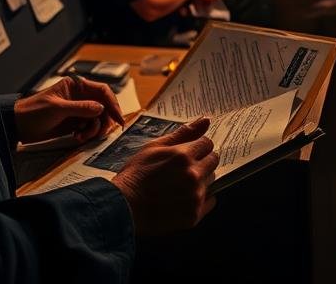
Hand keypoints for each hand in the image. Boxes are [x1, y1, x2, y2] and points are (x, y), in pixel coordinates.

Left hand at [14, 75, 123, 143]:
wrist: (18, 126)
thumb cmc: (33, 111)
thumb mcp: (58, 108)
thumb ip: (81, 108)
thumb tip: (101, 108)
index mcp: (76, 86)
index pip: (102, 91)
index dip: (113, 104)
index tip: (118, 118)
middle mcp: (80, 97)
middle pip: (103, 106)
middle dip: (104, 120)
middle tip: (101, 132)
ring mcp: (78, 110)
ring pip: (97, 119)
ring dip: (93, 130)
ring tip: (82, 136)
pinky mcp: (74, 123)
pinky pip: (89, 128)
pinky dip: (87, 134)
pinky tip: (77, 137)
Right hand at [113, 117, 218, 234]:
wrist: (122, 207)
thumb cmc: (136, 175)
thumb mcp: (155, 147)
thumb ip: (183, 133)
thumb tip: (206, 120)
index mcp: (184, 156)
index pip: (207, 143)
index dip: (198, 147)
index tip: (188, 153)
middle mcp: (193, 175)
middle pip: (213, 161)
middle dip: (202, 161)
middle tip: (184, 169)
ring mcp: (195, 196)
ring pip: (211, 180)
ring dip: (201, 180)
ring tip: (180, 185)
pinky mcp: (194, 215)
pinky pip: (210, 202)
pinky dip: (202, 199)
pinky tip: (184, 199)